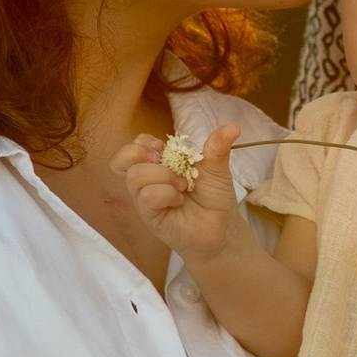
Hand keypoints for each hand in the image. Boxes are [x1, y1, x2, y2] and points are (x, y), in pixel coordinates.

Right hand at [115, 122, 246, 269]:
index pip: (134, 146)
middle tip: (165, 161)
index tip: (162, 146)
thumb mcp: (217, 169)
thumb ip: (217, 148)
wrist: (222, 229)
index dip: (143, 142)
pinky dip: (165, 193)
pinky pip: (145, 197)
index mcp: (159, 165)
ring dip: (162, 176)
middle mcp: (148, 181)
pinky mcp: (150, 217)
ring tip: (182, 186)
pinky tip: (179, 200)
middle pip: (123, 159)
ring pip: (135, 177)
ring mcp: (147, 199)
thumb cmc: (214, 199)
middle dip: (142, 153)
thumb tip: (233, 126)